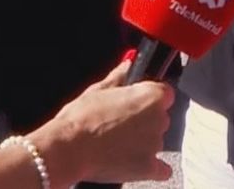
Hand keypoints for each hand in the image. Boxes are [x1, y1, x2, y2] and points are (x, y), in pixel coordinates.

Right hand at [28, 59, 175, 185]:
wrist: (69, 150)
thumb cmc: (80, 119)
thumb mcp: (98, 90)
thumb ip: (119, 77)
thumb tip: (128, 65)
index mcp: (151, 96)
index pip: (164, 94)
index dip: (149, 98)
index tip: (136, 103)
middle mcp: (159, 119)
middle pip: (160, 118)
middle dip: (145, 121)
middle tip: (120, 125)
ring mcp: (155, 144)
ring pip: (156, 141)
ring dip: (143, 143)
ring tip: (117, 144)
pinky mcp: (149, 167)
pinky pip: (161, 169)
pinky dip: (152, 167)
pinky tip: (135, 163)